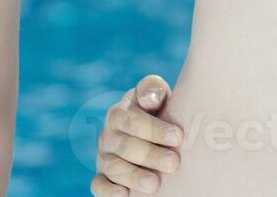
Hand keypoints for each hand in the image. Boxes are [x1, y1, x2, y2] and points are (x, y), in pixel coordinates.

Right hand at [91, 75, 183, 195]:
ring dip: (134, 176)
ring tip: (156, 184)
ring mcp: (103, 158)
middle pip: (125, 146)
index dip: (154, 129)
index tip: (178, 136)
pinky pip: (98, 186)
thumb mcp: (157, 96)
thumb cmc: (158, 112)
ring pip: (113, 168)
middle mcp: (108, 135)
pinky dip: (108, 192)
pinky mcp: (102, 178)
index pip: (131, 120)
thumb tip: (149, 98)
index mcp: (119, 113)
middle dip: (150, 155)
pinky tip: (124, 195)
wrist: (151, 134)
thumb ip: (153, 89)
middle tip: (173, 163)